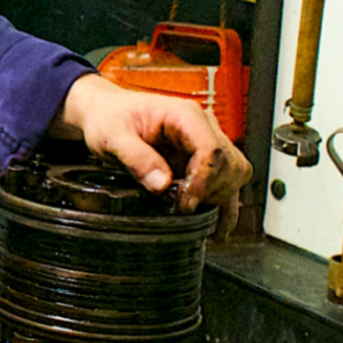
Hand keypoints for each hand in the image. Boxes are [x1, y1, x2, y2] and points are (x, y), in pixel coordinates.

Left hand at [57, 71, 250, 238]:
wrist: (107, 114)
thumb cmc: (110, 117)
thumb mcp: (112, 135)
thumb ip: (135, 157)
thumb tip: (161, 184)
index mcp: (185, 115)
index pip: (211, 149)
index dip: (202, 181)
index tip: (185, 204)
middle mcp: (203, 127)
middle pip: (229, 164)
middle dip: (210, 191)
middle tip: (181, 208)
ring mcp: (205, 143)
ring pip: (235, 174)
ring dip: (219, 198)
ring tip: (190, 212)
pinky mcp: (202, 161)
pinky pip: (227, 183)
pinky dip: (224, 205)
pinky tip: (217, 227)